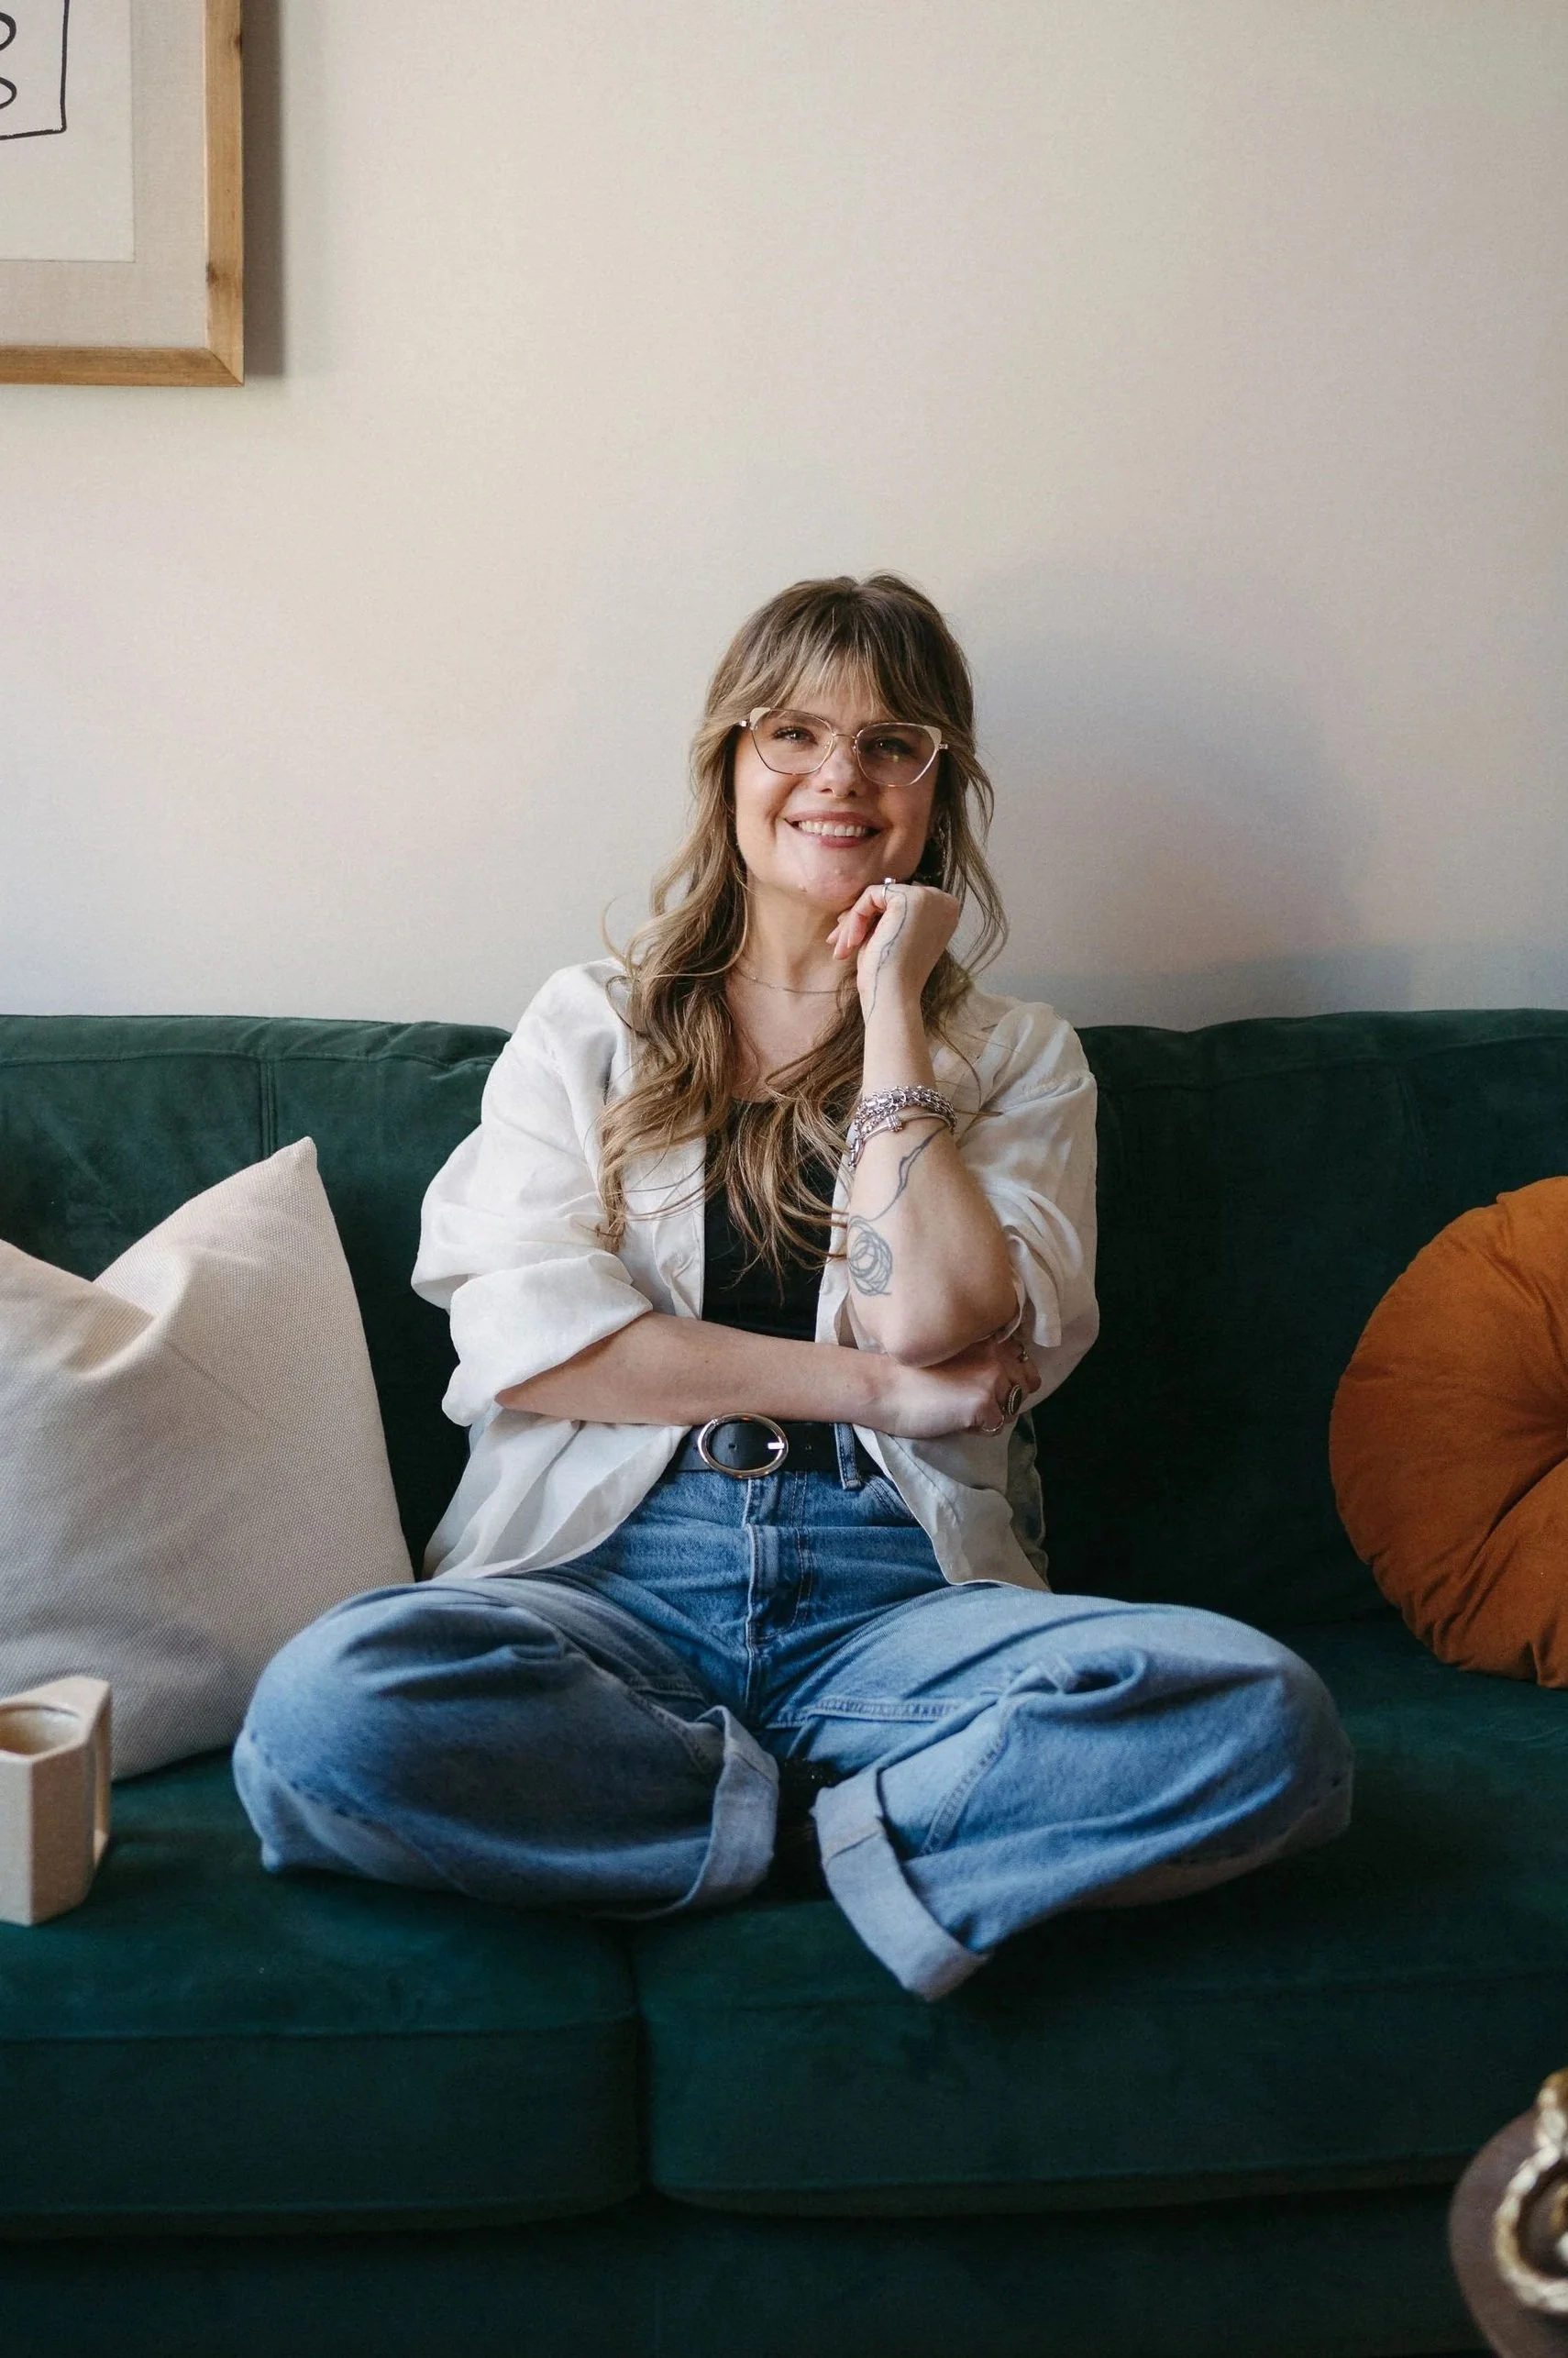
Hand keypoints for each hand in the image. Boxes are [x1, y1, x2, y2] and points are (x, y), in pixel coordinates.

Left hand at [827, 880, 959, 1016]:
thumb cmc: (890, 974)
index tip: (851, 936)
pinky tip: (852, 943)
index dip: (872, 918)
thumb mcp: (892, 936)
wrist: (894, 996)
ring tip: (842, 948)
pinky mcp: (911, 898)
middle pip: (888, 898)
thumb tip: (869, 895)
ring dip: (853, 922)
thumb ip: (889, 914)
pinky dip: (856, 917)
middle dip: (859, 918)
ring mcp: (930, 898)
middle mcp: (943, 902)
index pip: (899, 902)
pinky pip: (871, 895)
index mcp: (944, 913)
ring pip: (877, 896)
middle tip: (838, 941)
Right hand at [870, 1326, 1040, 1440]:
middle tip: (969, 1400)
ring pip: (1013, 1409)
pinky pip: (996, 1426)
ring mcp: (993, 1378)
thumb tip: (1015, 1383)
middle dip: (1004, 1400)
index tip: (985, 1387)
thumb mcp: (958, 1355)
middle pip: (1025, 1389)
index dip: (1011, 1381)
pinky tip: (955, 1419)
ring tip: (960, 1409)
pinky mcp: (984, 1403)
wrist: (886, 1388)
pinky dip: (978, 1429)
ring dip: (992, 1416)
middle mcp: (998, 1354)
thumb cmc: (915, 1375)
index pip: (1027, 1365)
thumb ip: (987, 1360)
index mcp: (991, 1340)